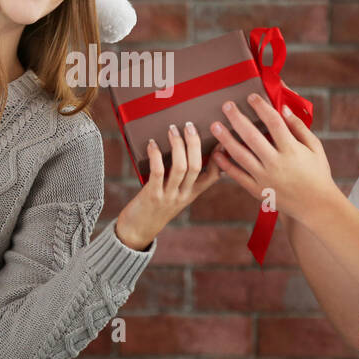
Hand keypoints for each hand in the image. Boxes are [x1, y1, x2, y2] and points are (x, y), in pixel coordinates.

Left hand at [115, 122, 223, 249]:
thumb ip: (181, 179)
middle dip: (194, 143)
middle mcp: (184, 195)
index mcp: (192, 194)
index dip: (220, 157)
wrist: (137, 232)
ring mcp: (169, 196)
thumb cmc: (154, 209)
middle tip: (190, 126)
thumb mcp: (174, 196)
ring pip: (181, 168)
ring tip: (172, 130)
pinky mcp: (152, 196)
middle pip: (197, 166)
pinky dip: (156, 155)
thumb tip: (181, 150)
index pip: (214, 176)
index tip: (221, 139)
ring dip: (177, 146)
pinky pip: (158, 172)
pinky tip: (152, 144)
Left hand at [208, 88, 333, 222]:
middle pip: (252, 137)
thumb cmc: (317, 173)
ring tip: (215, 125)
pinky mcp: (257, 190)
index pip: (274, 123)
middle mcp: (276, 163)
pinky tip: (217, 153)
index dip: (261, 107)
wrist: (316, 206)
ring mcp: (265, 178)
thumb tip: (283, 108)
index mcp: (292, 150)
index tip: (251, 96)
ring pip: (240, 155)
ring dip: (226, 139)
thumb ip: (299, 127)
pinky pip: (238, 176)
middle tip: (226, 105)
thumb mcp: (315, 148)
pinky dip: (226, 164)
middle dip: (237, 118)